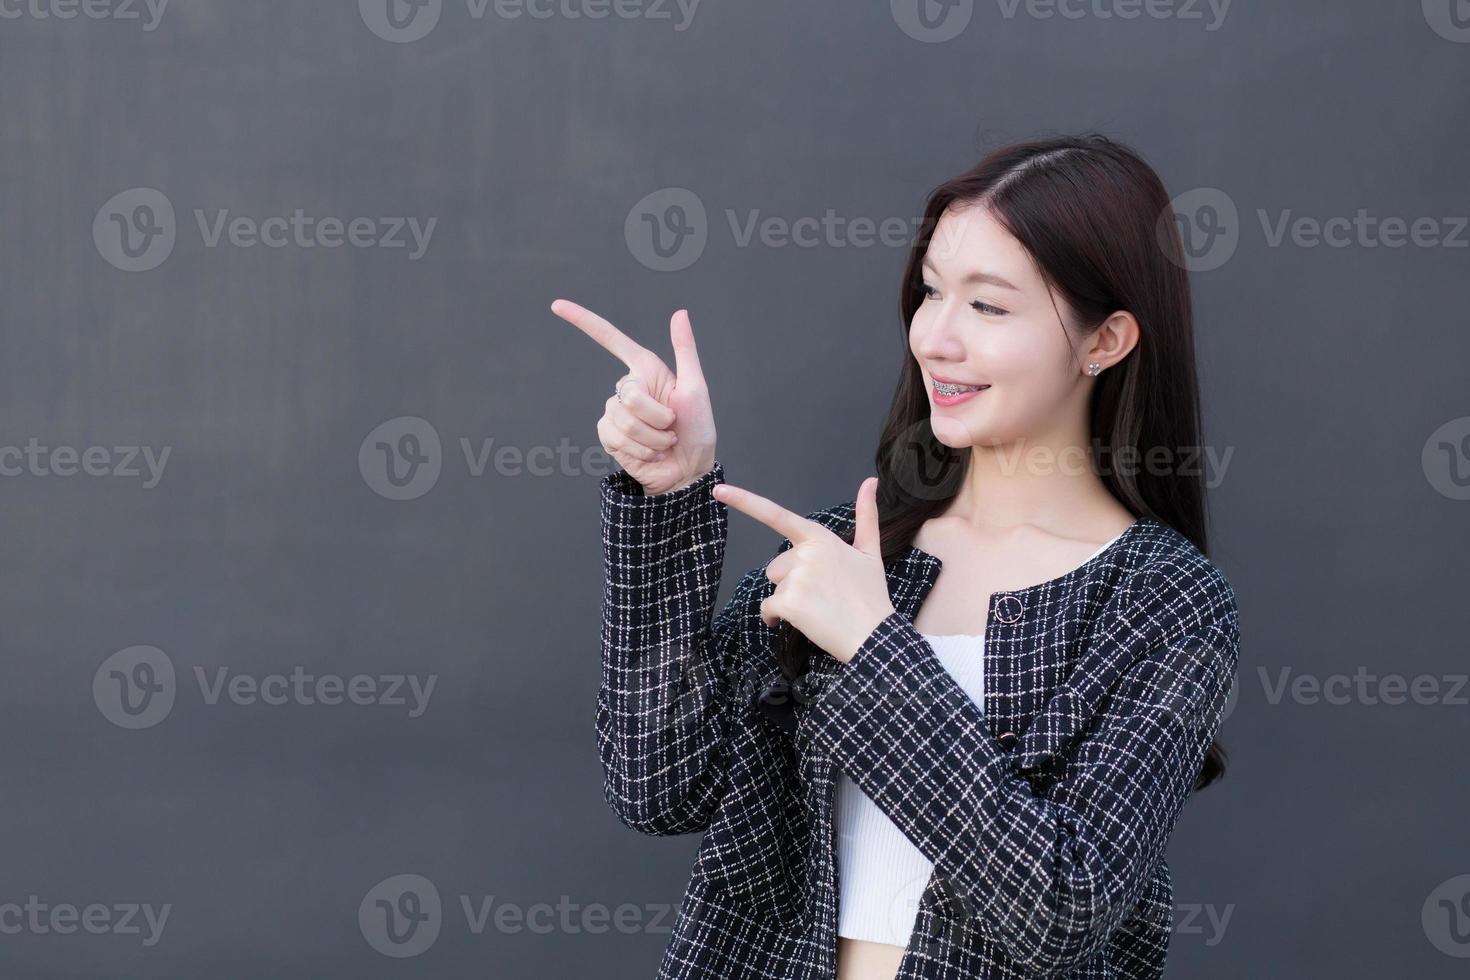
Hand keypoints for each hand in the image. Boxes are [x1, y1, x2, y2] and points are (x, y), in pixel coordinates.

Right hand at [551, 299, 716, 495]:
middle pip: (628, 394)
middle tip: (672, 426)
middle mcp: (627, 387)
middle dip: (657, 416)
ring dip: (651, 437)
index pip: (610, 339)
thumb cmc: (697, 429)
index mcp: (646, 369)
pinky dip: (640, 449)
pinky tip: (651, 453)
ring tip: (664, 442)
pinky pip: (616, 436)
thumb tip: (680, 312)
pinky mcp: (608, 434)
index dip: (583, 320)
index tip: (556, 305)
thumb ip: (685, 350)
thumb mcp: (696, 388)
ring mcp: (615, 411)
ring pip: (623, 418)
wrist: (687, 470)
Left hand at [712, 476, 895, 663]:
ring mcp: (796, 578)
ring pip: (773, 587)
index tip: (719, 491)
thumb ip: (866, 515)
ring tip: (817, 607)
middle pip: (776, 566)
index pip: (776, 515)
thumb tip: (870, 480)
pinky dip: (775, 618)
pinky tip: (800, 622)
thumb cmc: (870, 595)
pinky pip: (767, 608)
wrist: (875, 636)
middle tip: (822, 594)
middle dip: (791, 581)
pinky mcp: (789, 602)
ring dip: (787, 599)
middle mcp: (805, 553)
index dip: (745, 501)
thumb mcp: (870, 552)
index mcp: (820, 537)